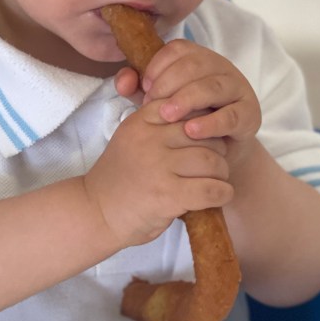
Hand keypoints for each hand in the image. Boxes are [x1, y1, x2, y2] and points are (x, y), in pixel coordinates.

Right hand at [83, 99, 232, 249]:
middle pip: (204, 134)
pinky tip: (218, 196)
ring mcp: (158, 167)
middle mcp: (149, 140)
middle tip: (214, 164)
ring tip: (215, 180)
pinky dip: (222, 193)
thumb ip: (159, 125)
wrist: (96, 212)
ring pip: (212, 160)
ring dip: (222, 173)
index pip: (186, 107)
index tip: (202, 139)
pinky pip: (212, 189)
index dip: (202, 123)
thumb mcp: (132, 139)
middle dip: (217, 149)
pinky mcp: (167, 195)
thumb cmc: (121, 177)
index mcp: (141, 122)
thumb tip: (204, 116)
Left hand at [114, 39, 260, 172]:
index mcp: (197, 58)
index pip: (178, 49)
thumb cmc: (183, 120)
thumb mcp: (157, 102)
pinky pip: (232, 115)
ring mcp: (237, 89)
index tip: (144, 86)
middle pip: (195, 65)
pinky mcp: (249, 114)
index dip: (158, 65)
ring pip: (213, 86)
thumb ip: (137, 88)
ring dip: (187, 99)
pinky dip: (211, 123)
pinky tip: (191, 131)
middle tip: (150, 104)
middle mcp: (219, 68)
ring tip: (167, 115)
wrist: (215, 152)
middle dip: (169, 83)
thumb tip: (122, 81)